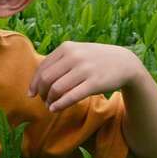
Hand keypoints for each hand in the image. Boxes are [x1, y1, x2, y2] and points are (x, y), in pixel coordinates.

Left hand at [28, 41, 144, 111]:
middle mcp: (74, 56)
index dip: (34, 83)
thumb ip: (57, 62)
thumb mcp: (76, 53)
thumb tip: (36, 81)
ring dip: (49, 100)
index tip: (31, 94)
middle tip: (42, 100)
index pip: (42, 68)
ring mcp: (85, 69)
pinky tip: (55, 109)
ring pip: (57, 88)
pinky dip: (59, 104)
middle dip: (41, 92)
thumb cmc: (94, 60)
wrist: (125, 63)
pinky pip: (71, 96)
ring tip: (50, 105)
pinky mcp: (95, 83)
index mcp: (66, 48)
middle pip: (46, 79)